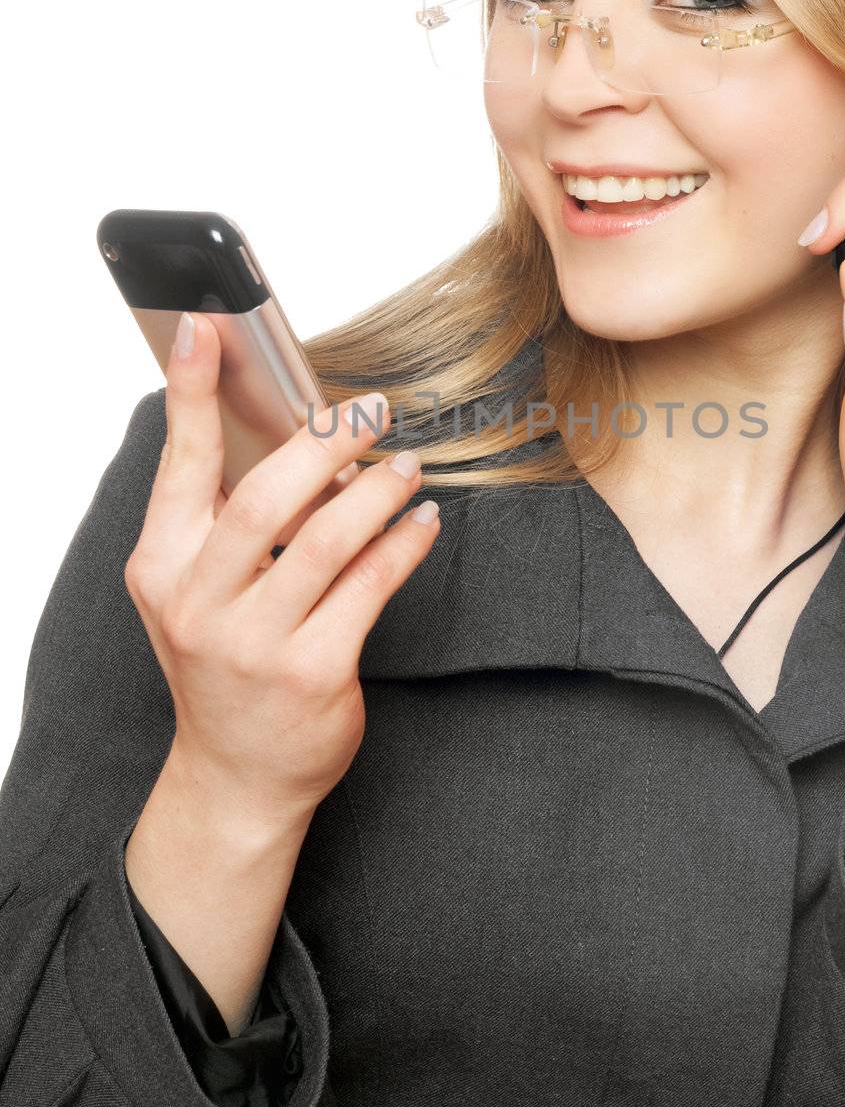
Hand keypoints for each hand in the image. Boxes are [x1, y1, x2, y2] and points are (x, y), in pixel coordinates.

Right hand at [123, 312, 440, 832]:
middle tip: (367, 410)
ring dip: (377, 492)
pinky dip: (404, 546)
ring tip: (405, 467)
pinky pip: (371, 587)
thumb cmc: (224, 666)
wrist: (238, 776)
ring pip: (327, 541)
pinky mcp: (314, 673)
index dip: (192, 393)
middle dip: (323, 443)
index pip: (179, 465)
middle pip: (264, 498)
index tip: (207, 330)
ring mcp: (255, 644)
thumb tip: (285, 431)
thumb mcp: (194, 593)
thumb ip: (221, 522)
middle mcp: (199, 604)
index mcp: (162, 568)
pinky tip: (421, 524)